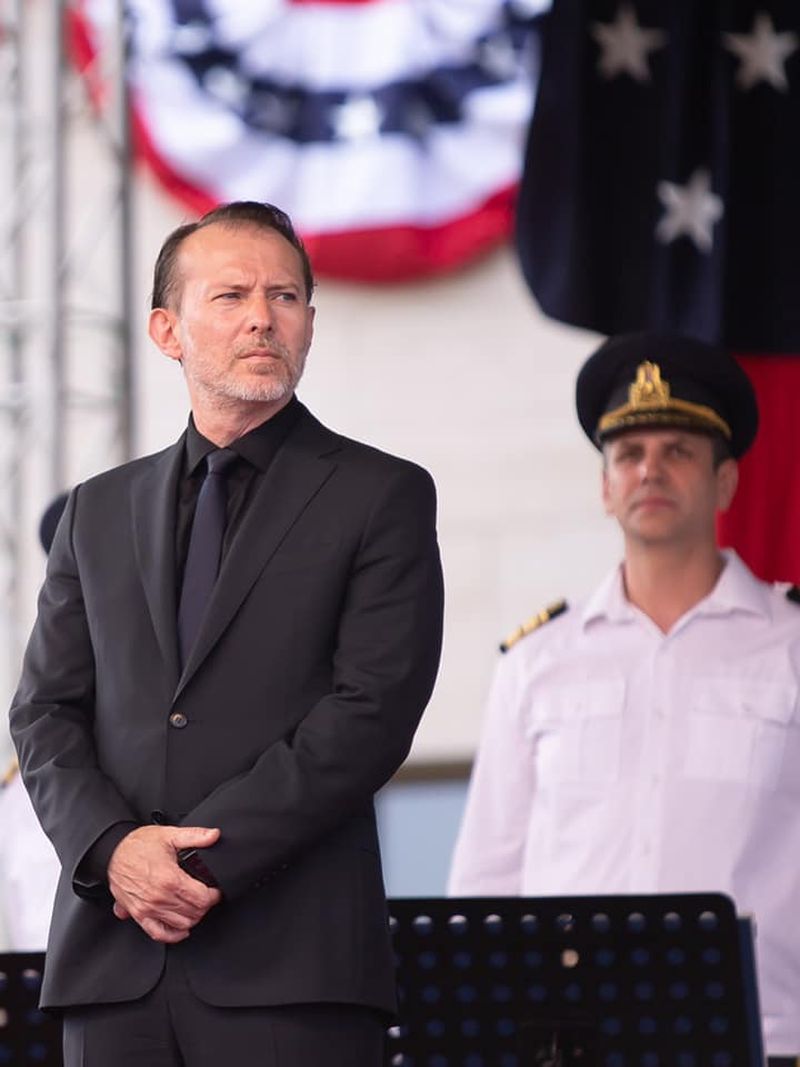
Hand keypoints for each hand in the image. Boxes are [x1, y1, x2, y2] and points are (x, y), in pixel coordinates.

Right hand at [108, 825, 221, 943]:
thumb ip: (195, 836)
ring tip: (195, 908)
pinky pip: (158, 933)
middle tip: (207, 897)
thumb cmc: (138, 845)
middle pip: (193, 913)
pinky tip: (181, 930)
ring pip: (180, 924)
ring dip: (192, 918)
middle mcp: (159, 897)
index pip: (202, 898)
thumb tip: (214, 835)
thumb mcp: (169, 835)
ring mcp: (148, 909)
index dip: (213, 896)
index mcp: (170, 879)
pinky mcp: (138, 915)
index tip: (215, 891)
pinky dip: (172, 936)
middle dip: (205, 906)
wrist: (112, 853)